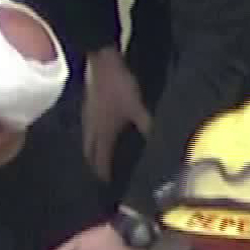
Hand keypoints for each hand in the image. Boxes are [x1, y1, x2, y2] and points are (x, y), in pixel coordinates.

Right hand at [82, 47, 150, 180]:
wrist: (100, 60)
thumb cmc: (119, 86)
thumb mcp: (137, 107)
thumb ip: (148, 126)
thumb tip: (161, 145)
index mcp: (102, 134)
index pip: (100, 161)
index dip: (104, 175)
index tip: (107, 188)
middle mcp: (91, 129)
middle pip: (90, 154)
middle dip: (95, 167)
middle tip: (103, 177)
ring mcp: (87, 117)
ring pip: (88, 142)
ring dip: (94, 152)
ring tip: (102, 159)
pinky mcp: (88, 106)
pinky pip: (90, 130)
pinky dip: (95, 138)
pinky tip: (104, 134)